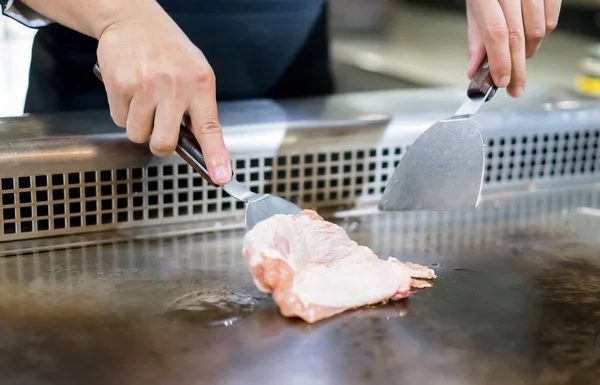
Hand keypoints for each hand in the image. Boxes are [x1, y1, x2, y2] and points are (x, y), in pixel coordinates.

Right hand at [96, 1, 231, 183]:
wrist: (133, 19)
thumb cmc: (168, 51)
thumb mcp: (195, 73)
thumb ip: (198, 108)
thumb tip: (198, 146)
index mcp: (200, 84)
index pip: (210, 129)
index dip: (215, 157)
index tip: (221, 177)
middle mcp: (175, 86)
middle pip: (164, 143)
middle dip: (159, 145)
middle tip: (159, 130)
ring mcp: (146, 86)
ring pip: (138, 134)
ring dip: (139, 125)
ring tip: (144, 99)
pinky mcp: (119, 84)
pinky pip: (119, 119)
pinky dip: (123, 111)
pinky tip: (130, 90)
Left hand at [466, 0, 560, 97]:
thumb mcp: (474, 8)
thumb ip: (476, 39)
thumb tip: (474, 70)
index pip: (496, 33)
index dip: (501, 61)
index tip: (502, 82)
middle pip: (518, 36)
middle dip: (516, 67)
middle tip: (515, 88)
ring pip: (538, 30)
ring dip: (528, 52)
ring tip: (518, 57)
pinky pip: (552, 19)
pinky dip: (543, 35)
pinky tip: (530, 38)